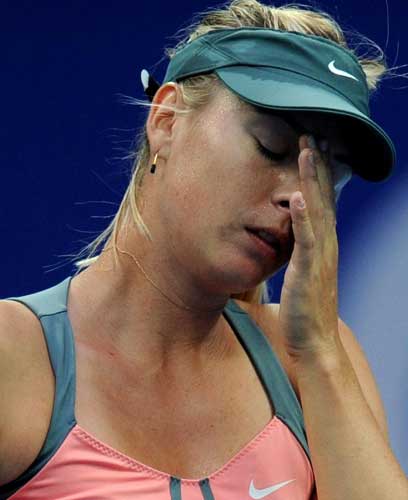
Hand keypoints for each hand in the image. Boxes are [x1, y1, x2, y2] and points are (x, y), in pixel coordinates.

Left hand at [278, 134, 340, 364]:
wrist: (313, 339)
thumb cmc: (305, 308)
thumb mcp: (303, 272)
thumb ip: (298, 251)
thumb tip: (287, 236)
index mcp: (323, 243)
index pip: (323, 201)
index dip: (320, 173)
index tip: (314, 147)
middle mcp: (326, 243)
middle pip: (323, 197)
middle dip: (318, 165)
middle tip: (313, 134)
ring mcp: (319, 255)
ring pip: (316, 209)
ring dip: (312, 179)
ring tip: (307, 151)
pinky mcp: (308, 269)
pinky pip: (306, 238)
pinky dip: (302, 216)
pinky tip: (296, 195)